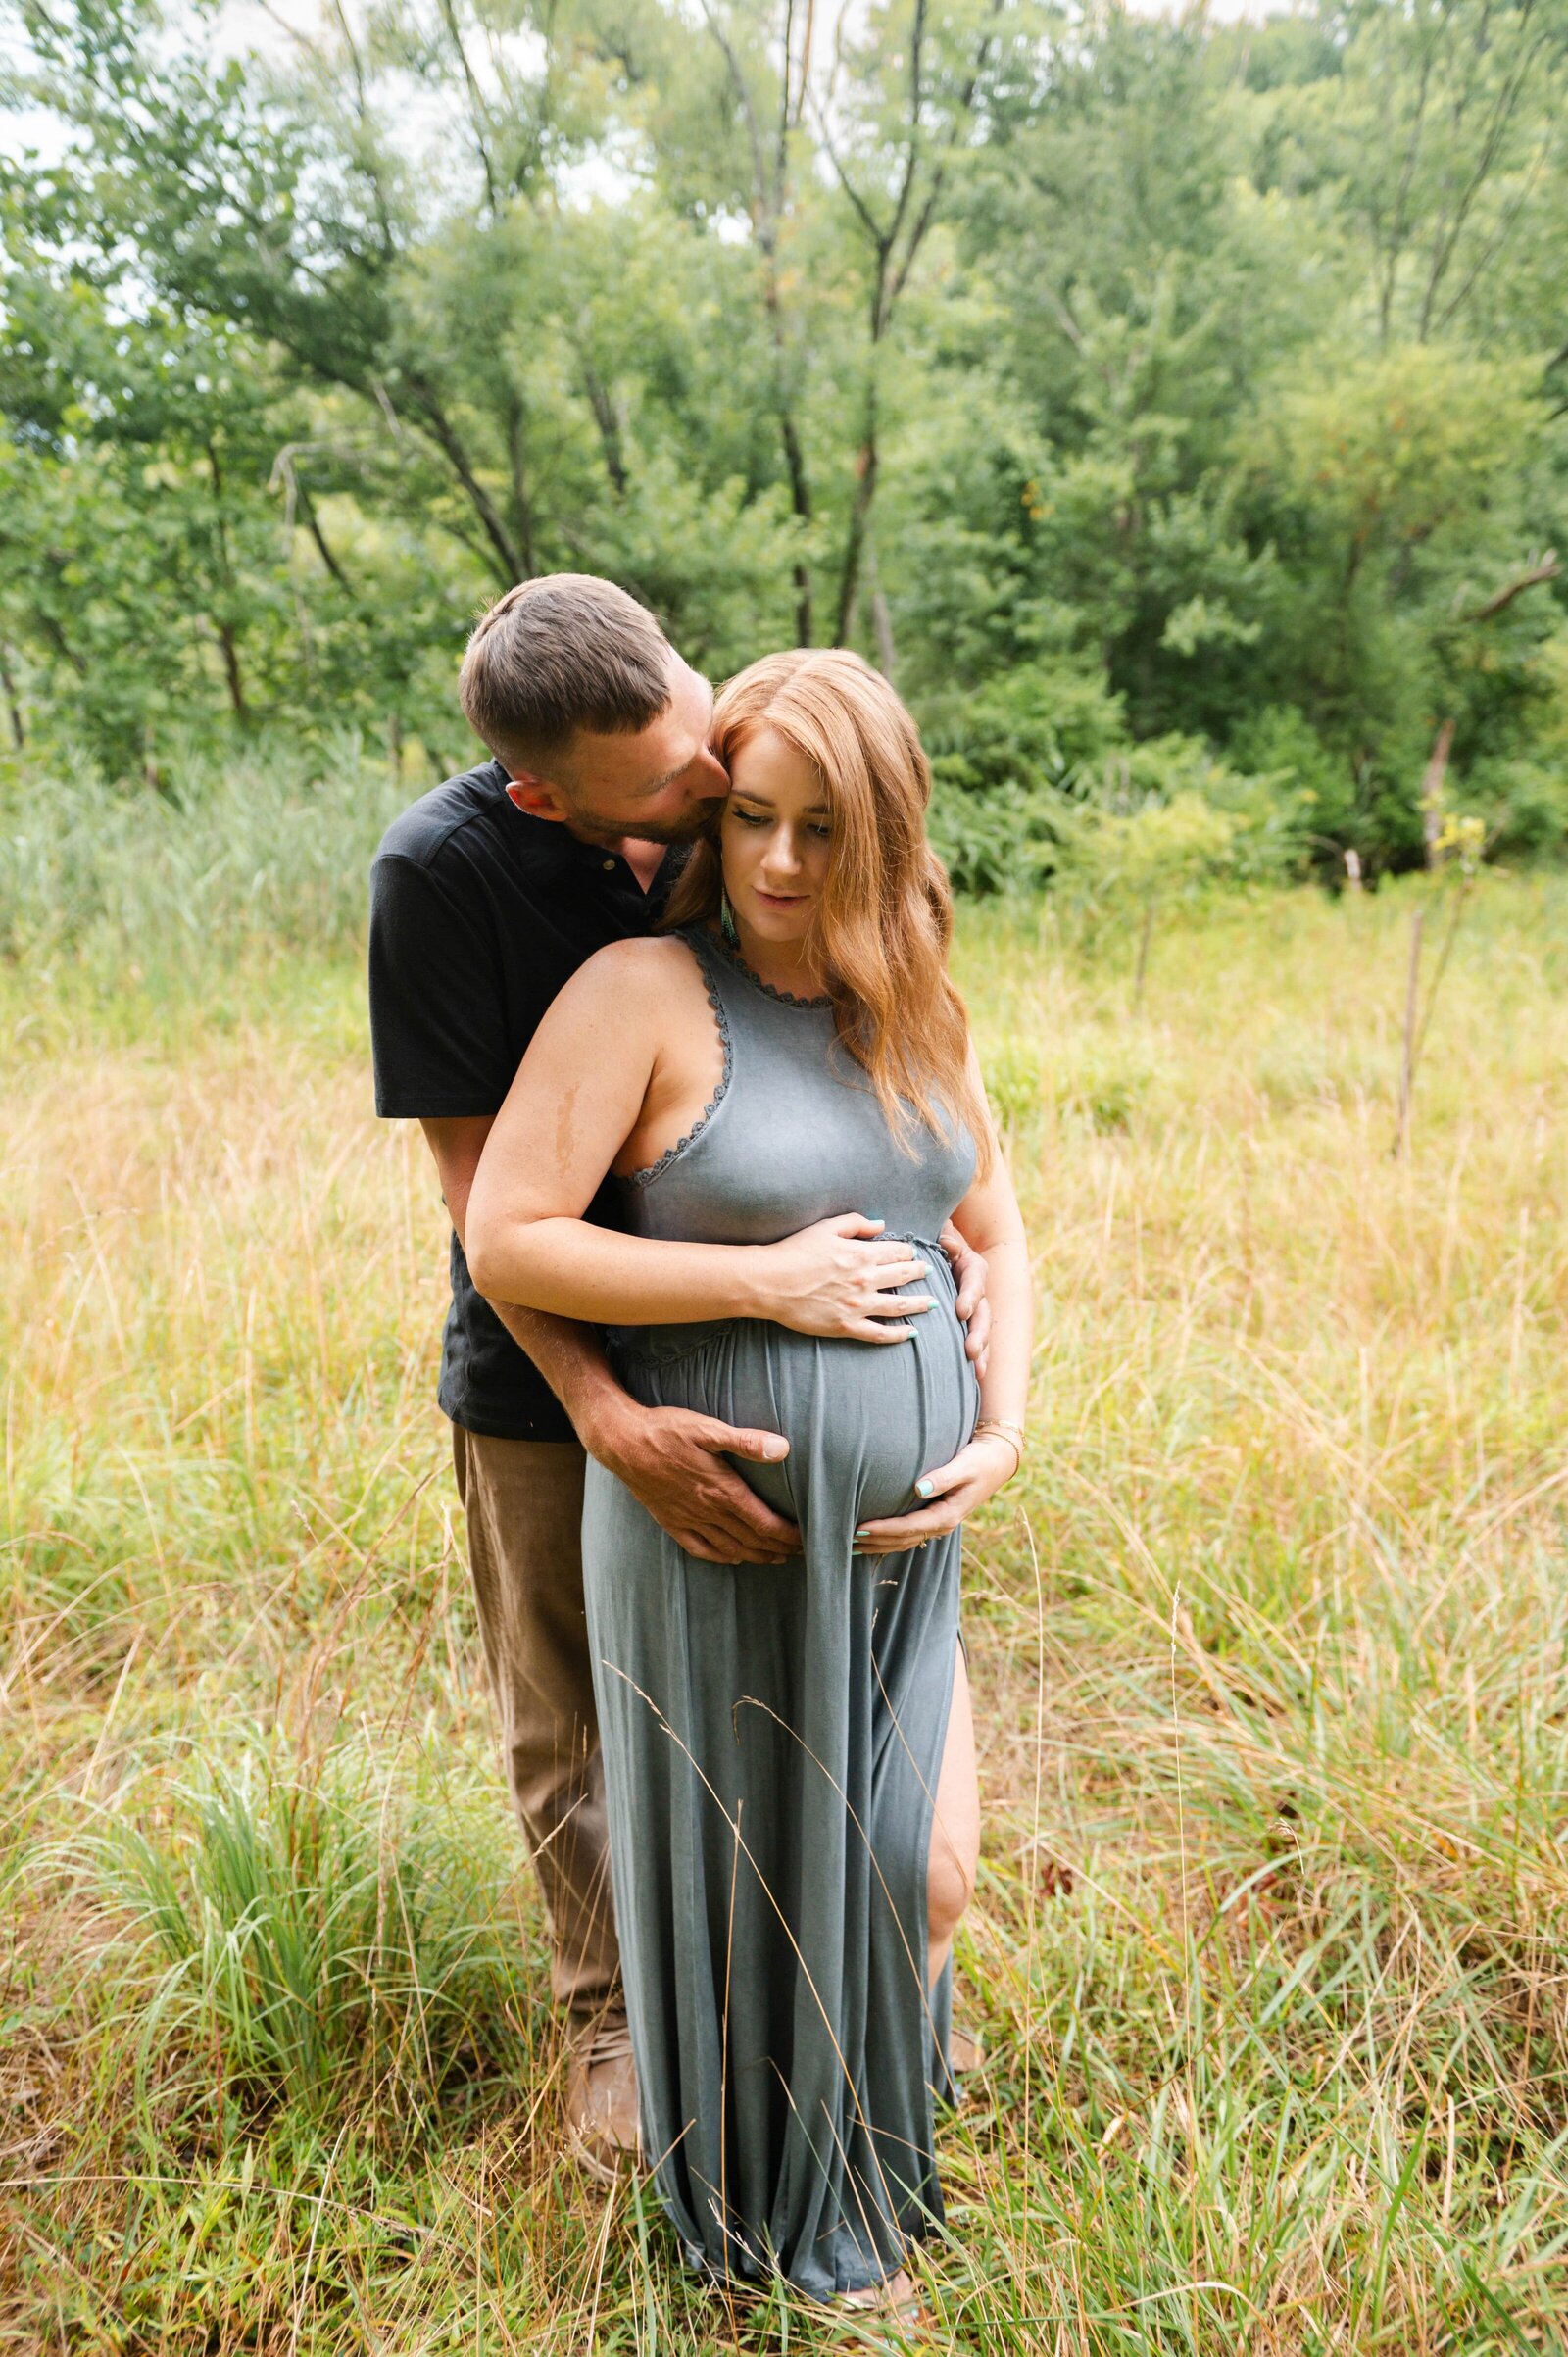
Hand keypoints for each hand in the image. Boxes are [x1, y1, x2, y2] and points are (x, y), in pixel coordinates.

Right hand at [587, 1398, 799, 1565]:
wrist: (622, 1442)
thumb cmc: (666, 1430)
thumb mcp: (707, 1428)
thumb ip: (746, 1441)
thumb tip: (783, 1448)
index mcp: (721, 1490)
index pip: (764, 1522)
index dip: (788, 1535)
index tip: (808, 1540)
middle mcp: (707, 1511)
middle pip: (751, 1539)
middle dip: (779, 1548)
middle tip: (801, 1552)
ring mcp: (688, 1519)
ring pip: (729, 1548)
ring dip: (756, 1556)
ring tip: (777, 1558)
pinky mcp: (671, 1521)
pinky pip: (700, 1548)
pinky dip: (721, 1557)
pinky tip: (733, 1557)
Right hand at [754, 1214, 934, 1342]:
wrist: (770, 1282)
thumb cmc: (794, 1251)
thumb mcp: (825, 1228)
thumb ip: (856, 1223)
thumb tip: (881, 1224)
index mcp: (861, 1254)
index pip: (897, 1252)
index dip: (910, 1252)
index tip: (915, 1253)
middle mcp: (865, 1280)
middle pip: (904, 1276)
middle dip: (921, 1273)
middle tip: (931, 1273)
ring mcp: (858, 1305)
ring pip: (899, 1306)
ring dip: (919, 1304)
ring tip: (932, 1303)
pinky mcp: (847, 1326)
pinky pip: (879, 1333)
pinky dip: (898, 1334)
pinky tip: (911, 1333)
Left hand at [851, 1432, 1017, 1556]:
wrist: (997, 1461)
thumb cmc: (979, 1459)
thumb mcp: (964, 1465)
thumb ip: (943, 1476)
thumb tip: (919, 1488)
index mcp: (948, 1515)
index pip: (909, 1527)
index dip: (884, 1530)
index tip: (860, 1528)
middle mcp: (943, 1524)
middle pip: (904, 1540)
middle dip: (876, 1542)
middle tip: (846, 1540)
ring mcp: (940, 1523)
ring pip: (906, 1541)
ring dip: (880, 1545)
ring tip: (853, 1545)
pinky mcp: (936, 1518)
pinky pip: (910, 1534)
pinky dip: (890, 1538)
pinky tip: (874, 1538)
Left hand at [940, 1222, 989, 1377]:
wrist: (938, 1243)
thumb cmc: (933, 1237)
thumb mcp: (939, 1232)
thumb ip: (944, 1236)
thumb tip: (947, 1241)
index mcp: (971, 1265)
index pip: (975, 1281)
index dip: (970, 1296)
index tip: (961, 1312)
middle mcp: (977, 1288)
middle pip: (983, 1312)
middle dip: (978, 1333)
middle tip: (971, 1351)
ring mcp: (974, 1306)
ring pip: (981, 1329)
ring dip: (982, 1350)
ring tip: (977, 1370)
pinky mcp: (966, 1319)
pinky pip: (973, 1339)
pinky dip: (976, 1357)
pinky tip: (975, 1376)